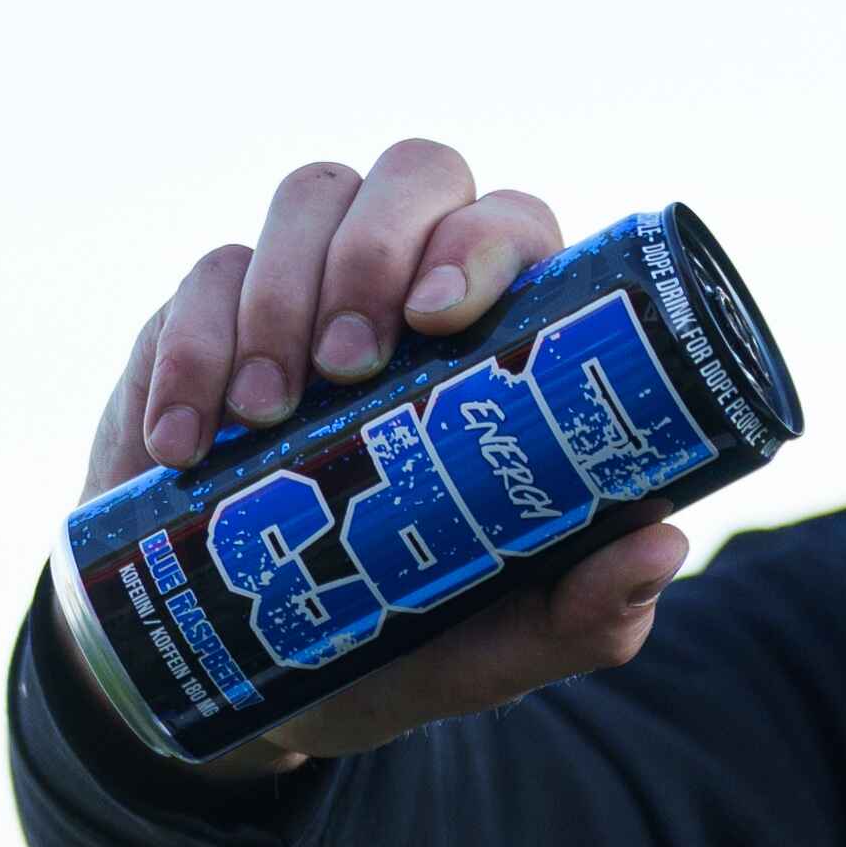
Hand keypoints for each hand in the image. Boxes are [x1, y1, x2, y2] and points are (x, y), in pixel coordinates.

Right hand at [80, 142, 689, 763]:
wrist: (246, 674)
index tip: (440, 318)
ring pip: (307, 199)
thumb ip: (585, 615)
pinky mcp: (208, 316)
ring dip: (281, 297)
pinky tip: (184, 444)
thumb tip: (662, 548)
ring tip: (265, 418)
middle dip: (374, 248)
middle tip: (347, 368)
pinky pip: (203, 276)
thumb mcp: (497, 646)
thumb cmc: (399, 636)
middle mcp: (412, 284)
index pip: (511, 227)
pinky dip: (189, 352)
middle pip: (415, 172)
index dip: (478, 241)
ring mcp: (308, 286)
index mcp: (503, 336)